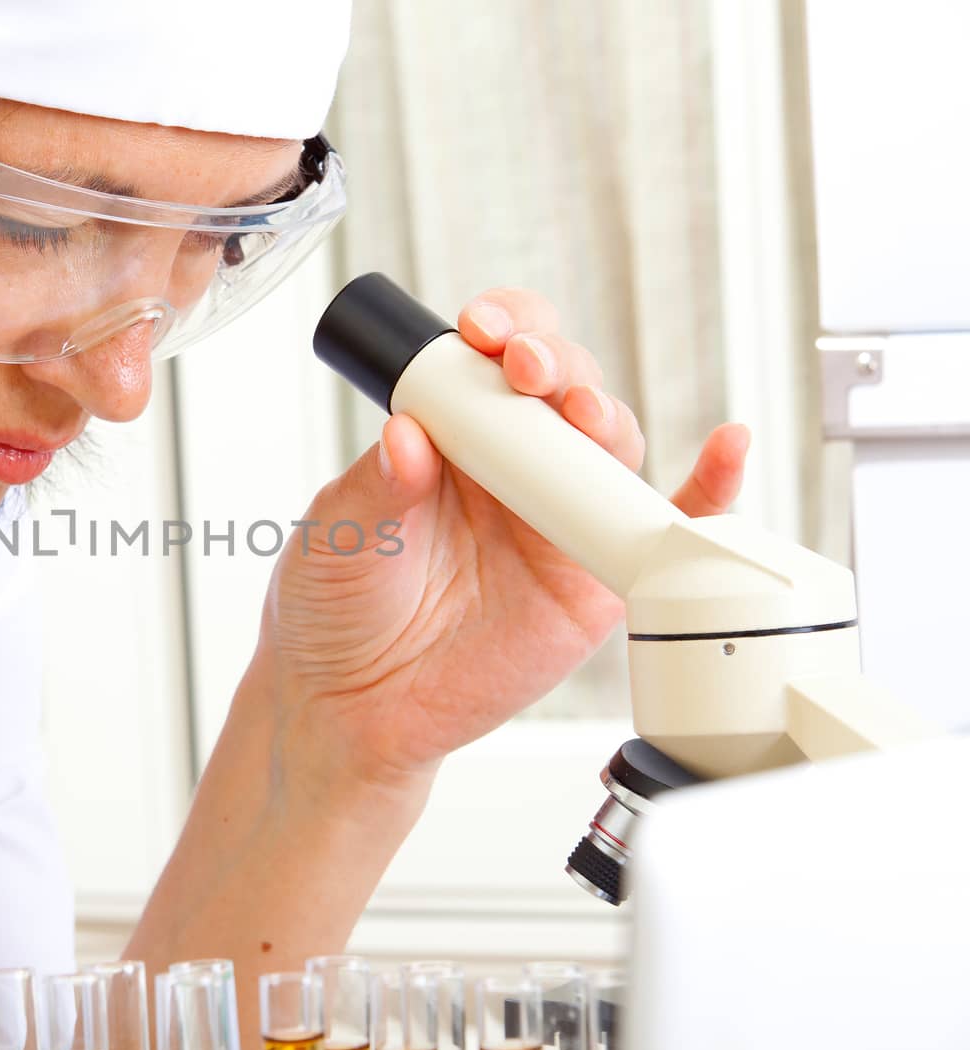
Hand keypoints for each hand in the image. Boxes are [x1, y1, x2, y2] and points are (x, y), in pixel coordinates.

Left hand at [249, 287, 749, 810]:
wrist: (353, 708)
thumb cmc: (336, 608)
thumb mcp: (337, 533)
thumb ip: (375, 485)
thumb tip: (408, 434)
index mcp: (450, 436)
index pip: (488, 359)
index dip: (498, 329)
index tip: (479, 330)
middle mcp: (512, 468)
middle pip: (560, 387)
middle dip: (554, 361)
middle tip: (525, 368)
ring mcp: (557, 520)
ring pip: (608, 445)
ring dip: (605, 415)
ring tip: (581, 413)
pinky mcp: (592, 580)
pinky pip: (662, 529)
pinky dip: (710, 490)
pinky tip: (727, 448)